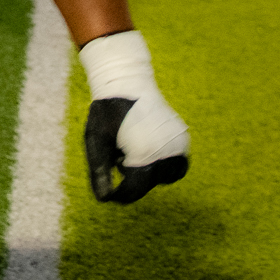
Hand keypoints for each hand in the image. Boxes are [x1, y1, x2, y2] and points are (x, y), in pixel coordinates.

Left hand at [80, 31, 189, 204]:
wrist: (127, 80)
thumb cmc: (107, 110)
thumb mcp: (96, 141)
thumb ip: (99, 171)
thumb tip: (104, 199)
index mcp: (145, 154)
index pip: (134, 190)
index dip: (119, 195)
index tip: (108, 192)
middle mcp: (167, 152)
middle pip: (149, 183)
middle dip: (132, 178)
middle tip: (118, 155)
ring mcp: (178, 145)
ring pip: (165, 176)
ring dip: (149, 171)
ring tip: (131, 149)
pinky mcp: (183, 138)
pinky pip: (175, 163)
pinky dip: (161, 162)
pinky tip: (144, 146)